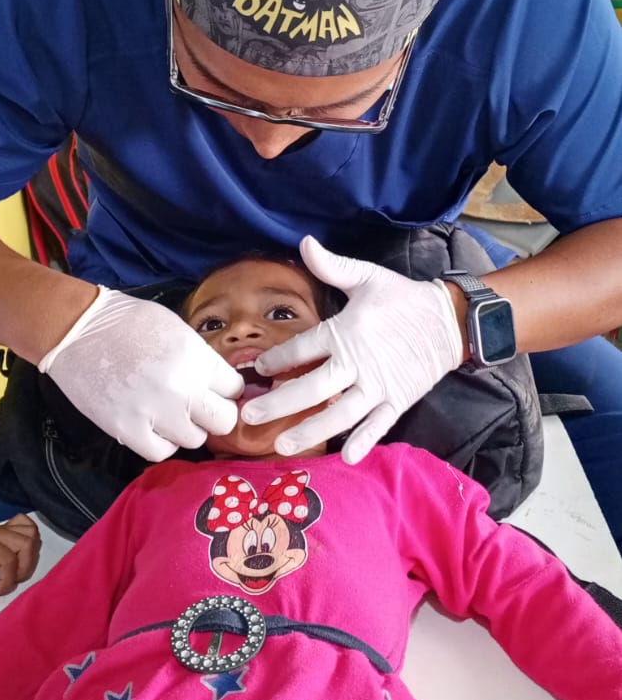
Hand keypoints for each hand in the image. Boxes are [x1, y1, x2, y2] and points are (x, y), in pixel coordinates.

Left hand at [0, 513, 40, 605]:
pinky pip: (27, 525)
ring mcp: (3, 528)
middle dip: (24, 569)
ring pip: (31, 534)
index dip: (7, 581)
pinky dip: (30, 538)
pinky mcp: (5, 528)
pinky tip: (21, 551)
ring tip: (17, 570)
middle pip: (27, 545)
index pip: (9, 561)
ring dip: (30, 556)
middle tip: (9, 581)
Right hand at [39, 288, 241, 459]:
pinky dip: (161, 441)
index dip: (225, 389)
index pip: (234, 388)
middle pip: (223, 420)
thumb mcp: (176, 329)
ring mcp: (154, 411)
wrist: (77, 330)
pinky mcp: (127, 429)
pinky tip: (152, 425)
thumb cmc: (126, 321)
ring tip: (169, 413)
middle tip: (198, 407)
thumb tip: (218, 383)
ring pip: (194, 439)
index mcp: (196, 357)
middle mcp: (181, 387)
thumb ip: (200, 358)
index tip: (214, 389)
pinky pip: (161, 451)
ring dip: (186, 428)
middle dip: (214, 414)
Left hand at [241, 236, 463, 461]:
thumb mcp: (367, 276)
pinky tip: (345, 457)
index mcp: (346, 331)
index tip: (258, 368)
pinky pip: (378, 425)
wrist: (450, 319)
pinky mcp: (399, 400)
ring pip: (339, 414)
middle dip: (278, 403)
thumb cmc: (403, 298)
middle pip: (312, 387)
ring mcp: (379, 385)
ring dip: (310, 430)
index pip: (302, 348)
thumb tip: (304, 242)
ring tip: (282, 444)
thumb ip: (332, 266)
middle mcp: (359, 362)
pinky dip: (363, 441)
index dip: (277, 359)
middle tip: (249, 417)